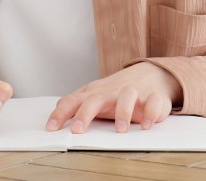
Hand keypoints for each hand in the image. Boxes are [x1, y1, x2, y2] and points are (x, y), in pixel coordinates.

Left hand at [46, 62, 180, 133]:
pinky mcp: (153, 98)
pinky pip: (153, 102)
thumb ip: (78, 102)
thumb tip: (58, 107)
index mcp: (95, 93)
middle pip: (95, 99)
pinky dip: (151, 113)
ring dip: (123, 112)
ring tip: (120, 130)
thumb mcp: (95, 94)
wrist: (150, 74)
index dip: (61, 114)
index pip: (73, 101)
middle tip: (78, 130)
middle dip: (84, 114)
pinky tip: (146, 125)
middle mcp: (112, 92)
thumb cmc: (117, 90)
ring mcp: (133, 93)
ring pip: (127, 95)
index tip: (51, 128)